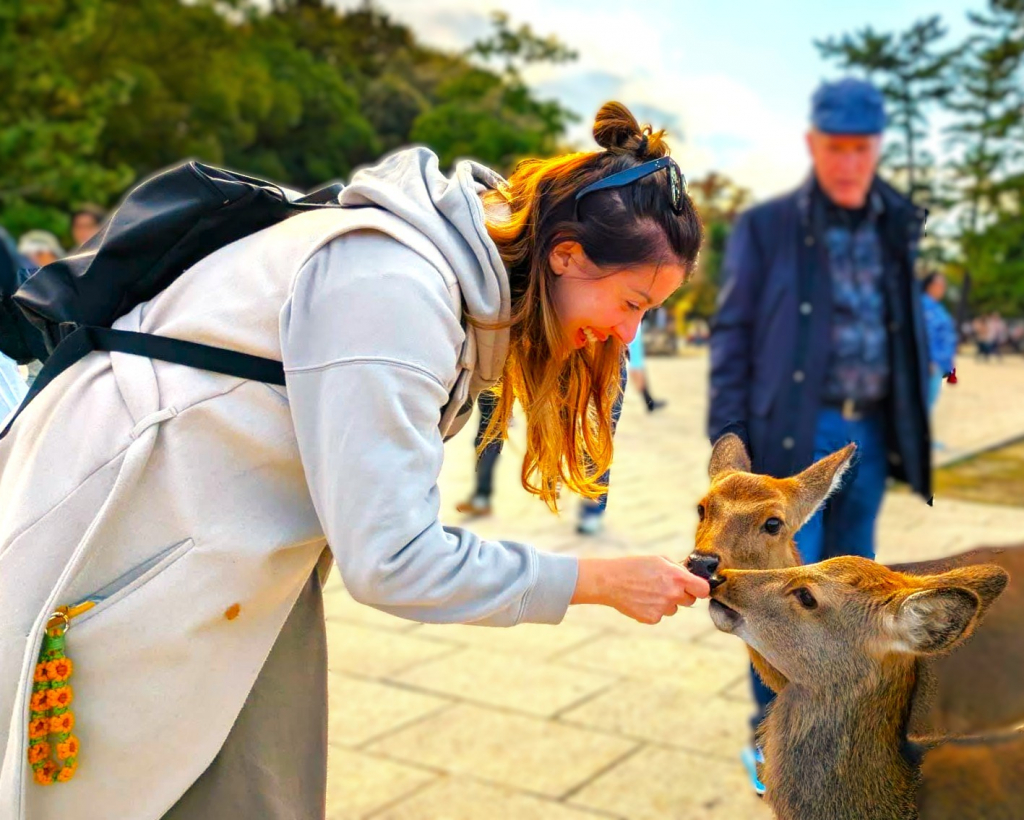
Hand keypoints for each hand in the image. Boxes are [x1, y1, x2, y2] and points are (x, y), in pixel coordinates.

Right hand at [571, 556, 710, 623]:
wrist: (610, 581)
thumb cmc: (634, 566)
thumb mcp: (658, 559)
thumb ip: (678, 569)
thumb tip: (691, 576)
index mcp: (677, 577)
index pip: (703, 589)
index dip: (701, 588)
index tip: (696, 588)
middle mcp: (673, 594)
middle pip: (690, 601)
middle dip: (682, 594)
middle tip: (665, 586)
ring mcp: (663, 608)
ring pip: (673, 609)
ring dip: (666, 602)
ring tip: (648, 592)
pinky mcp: (652, 618)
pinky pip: (660, 615)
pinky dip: (653, 609)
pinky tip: (641, 600)